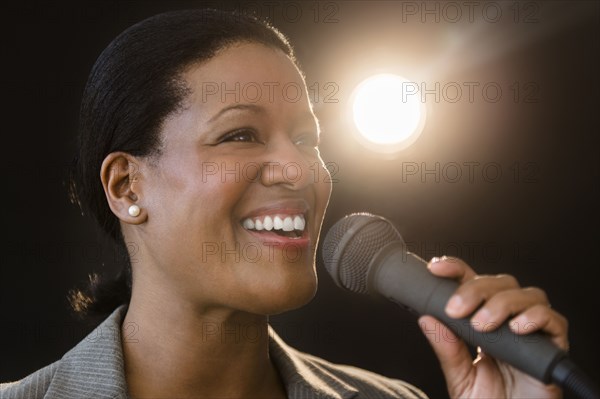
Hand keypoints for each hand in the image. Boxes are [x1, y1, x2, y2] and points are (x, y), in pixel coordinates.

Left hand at [418, 256, 568, 398]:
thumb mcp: (459, 377)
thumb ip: (446, 350)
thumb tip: (426, 318)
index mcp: (483, 320)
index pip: (472, 282)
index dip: (456, 270)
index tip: (436, 268)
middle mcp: (509, 320)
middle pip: (499, 282)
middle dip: (475, 289)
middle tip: (456, 310)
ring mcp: (532, 331)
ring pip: (526, 294)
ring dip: (501, 304)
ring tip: (482, 326)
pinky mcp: (554, 347)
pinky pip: (553, 320)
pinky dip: (535, 317)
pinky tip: (517, 328)